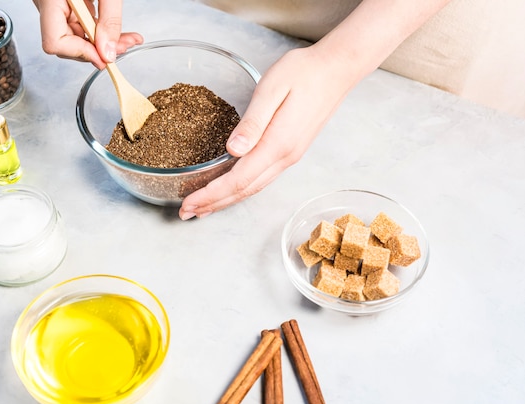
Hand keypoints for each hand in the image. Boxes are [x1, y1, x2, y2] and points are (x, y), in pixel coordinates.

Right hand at [32, 0, 142, 68]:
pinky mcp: (67, 3)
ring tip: (129, 40)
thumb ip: (109, 19)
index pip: (55, 43)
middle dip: (97, 50)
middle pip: (67, 43)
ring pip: (77, 37)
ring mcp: (56, 5)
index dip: (80, 54)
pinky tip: (121, 34)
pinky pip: (82, 25)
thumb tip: (108, 53)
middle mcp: (48, 4)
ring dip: (104, 43)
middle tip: (124, 47)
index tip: (104, 57)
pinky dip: (102, 31)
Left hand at [179, 44, 352, 219]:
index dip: (211, 194)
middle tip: (187, 213)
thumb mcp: (272, 89)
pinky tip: (232, 189)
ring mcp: (290, 156)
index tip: (189, 203)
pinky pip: (262, 179)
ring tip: (204, 208)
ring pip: (253, 188)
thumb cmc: (303, 73)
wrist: (337, 70)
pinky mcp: (291, 151)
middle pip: (244, 190)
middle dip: (214, 204)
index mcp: (277, 144)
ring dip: (227, 200)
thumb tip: (233, 150)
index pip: (238, 179)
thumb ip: (252, 122)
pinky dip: (241, 189)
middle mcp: (284, 157)